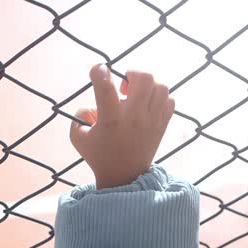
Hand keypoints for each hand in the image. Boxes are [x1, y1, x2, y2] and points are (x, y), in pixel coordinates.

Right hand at [70, 64, 174, 188]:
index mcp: (111, 119)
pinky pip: (169, 100)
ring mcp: (152, 121)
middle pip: (143, 78)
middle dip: (131, 73)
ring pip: (160, 86)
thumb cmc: (98, 154)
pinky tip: (146, 105)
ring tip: (136, 95)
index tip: (97, 70)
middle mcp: (134, 117)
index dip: (99, 71)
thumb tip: (95, 103)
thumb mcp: (77, 136)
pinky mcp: (162, 125)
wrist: (124, 177)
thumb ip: (80, 114)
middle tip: (123, 87)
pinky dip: (159, 96)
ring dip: (147, 84)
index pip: (105, 85)